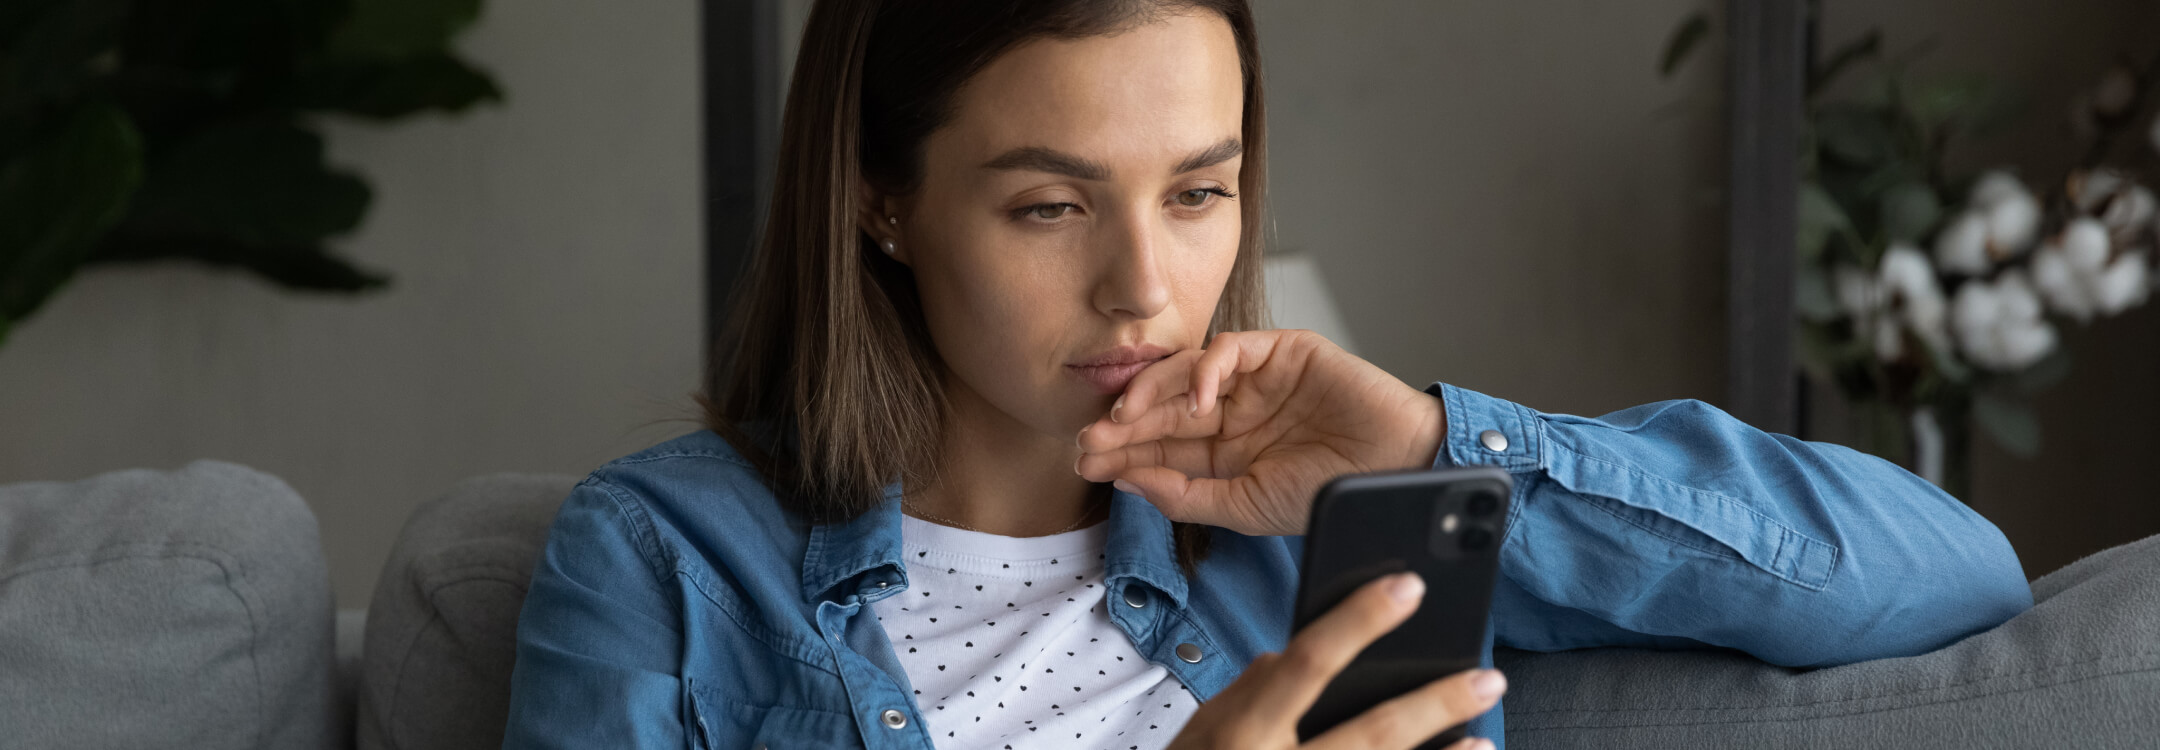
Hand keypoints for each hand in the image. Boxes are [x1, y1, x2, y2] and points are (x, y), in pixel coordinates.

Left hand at [1076, 329, 1444, 535]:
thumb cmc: (1330, 492)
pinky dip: (1206, 368)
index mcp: (1226, 451)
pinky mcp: (1283, 350)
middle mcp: (1235, 411)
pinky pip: (1232, 348)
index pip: (1161, 445)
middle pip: (1164, 409)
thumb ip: (1185, 495)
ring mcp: (1256, 379)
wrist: (1397, 470)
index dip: (1122, 451)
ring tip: (1125, 416)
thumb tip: (1127, 479)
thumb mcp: (1245, 506)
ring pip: (1186, 373)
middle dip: (1124, 424)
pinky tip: (1196, 398)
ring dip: (1151, 392)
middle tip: (1089, 438)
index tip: (1085, 462)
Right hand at [1166, 571, 1503, 749]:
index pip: (1307, 662)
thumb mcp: (1203, 729)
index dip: (1359, 620)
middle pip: (1371, 732)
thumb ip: (1250, 691)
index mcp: (1242, 734)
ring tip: (1483, 733)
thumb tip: (1296, 654)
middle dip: (1435, 702)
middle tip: (1487, 675)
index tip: (1407, 586)